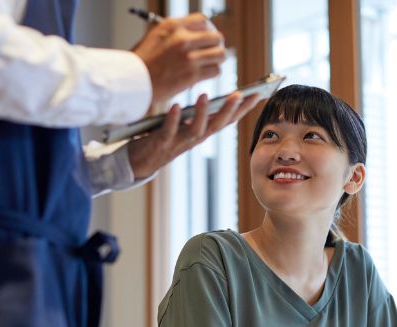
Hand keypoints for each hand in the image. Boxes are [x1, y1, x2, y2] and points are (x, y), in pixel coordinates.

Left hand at [126, 92, 259, 178]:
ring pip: (196, 130)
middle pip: (217, 126)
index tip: (256, 94)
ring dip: (202, 114)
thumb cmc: (162, 139)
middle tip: (239, 94)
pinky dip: (173, 119)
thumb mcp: (183, 126)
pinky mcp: (161, 143)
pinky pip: (168, 131)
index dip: (243, 109)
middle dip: (230, 110)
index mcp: (201, 133)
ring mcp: (179, 142)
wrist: (139, 162)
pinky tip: (176, 106)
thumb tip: (209, 97)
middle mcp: (194, 139)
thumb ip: (195, 115)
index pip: (227, 120)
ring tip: (205, 95)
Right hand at [132, 13, 225, 103]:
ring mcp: (188, 57)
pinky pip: (215, 70)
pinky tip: (204, 74)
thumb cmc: (141, 62)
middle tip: (211, 53)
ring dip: (217, 60)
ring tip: (209, 64)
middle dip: (216, 45)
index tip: (208, 37)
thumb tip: (194, 33)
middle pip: (216, 37)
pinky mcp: (192, 75)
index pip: (203, 20)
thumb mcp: (155, 37)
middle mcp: (182, 39)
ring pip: (220, 54)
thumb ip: (175, 33)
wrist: (132, 82)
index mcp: (172, 26)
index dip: (209, 29)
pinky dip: (212, 73)